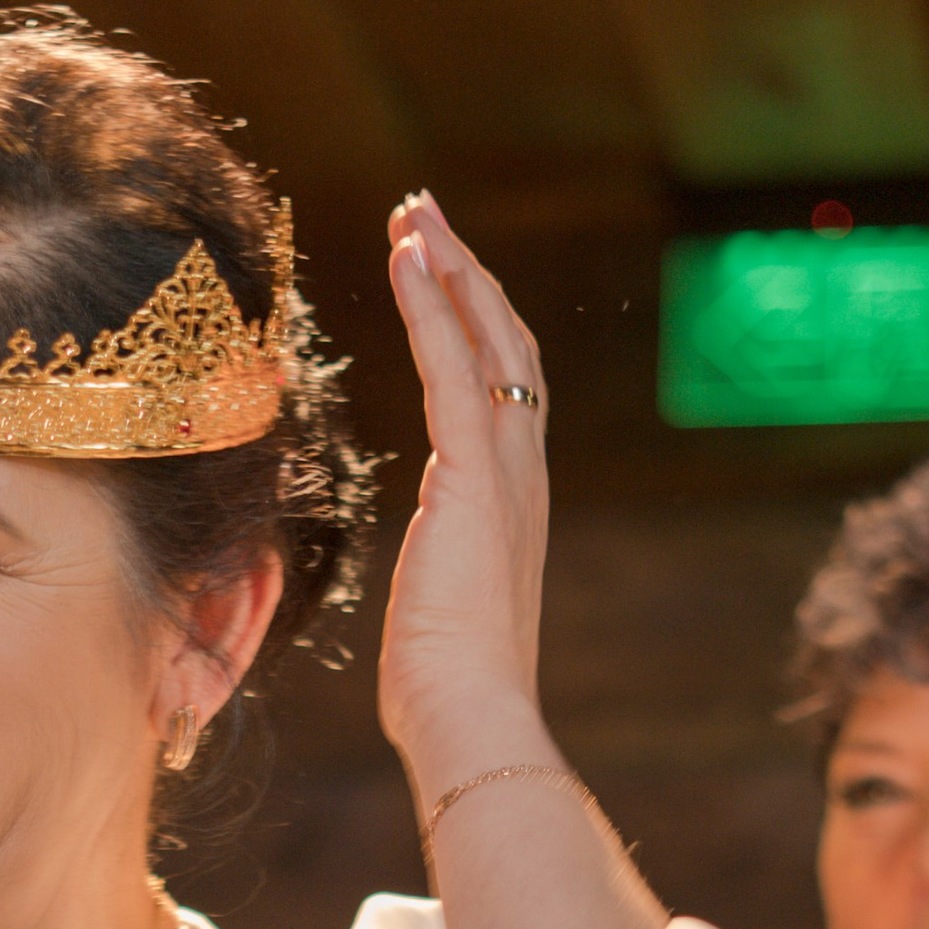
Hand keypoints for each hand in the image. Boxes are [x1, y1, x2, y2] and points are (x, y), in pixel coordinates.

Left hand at [378, 193, 552, 789]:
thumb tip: (424, 601)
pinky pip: (451, 365)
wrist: (470, 715)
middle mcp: (523, 473)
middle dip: (467, 275)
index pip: (502, 390)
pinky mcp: (474, 474)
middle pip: (506, 344)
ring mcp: (508, 469)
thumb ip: (440, 581)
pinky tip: (404, 257)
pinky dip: (430, 304)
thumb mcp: (441, 614)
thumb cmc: (447, 689)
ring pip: (486, 338)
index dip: (475, 326)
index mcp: (513, 502)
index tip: (439, 277)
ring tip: (415, 213)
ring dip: (449, 268)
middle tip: (427, 216)